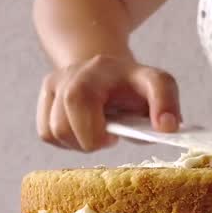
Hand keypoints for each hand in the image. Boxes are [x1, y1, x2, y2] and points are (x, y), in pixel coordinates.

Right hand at [36, 55, 180, 150]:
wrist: (108, 71)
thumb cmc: (134, 86)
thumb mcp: (158, 85)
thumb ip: (166, 102)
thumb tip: (167, 127)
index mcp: (98, 70)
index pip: (79, 101)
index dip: (95, 132)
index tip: (115, 137)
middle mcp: (70, 74)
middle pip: (63, 126)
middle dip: (88, 141)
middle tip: (109, 135)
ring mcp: (53, 83)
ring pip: (54, 132)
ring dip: (79, 142)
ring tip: (98, 130)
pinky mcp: (44, 98)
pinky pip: (46, 133)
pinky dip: (67, 141)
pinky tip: (83, 130)